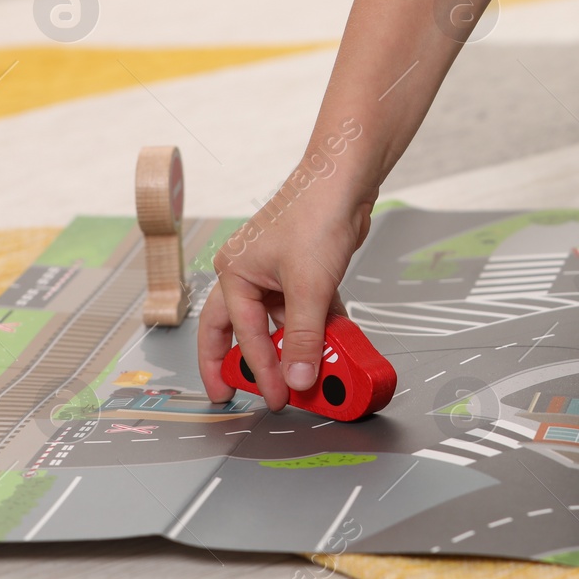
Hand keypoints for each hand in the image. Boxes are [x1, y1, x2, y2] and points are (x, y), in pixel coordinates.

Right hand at [197, 163, 375, 410]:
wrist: (345, 180)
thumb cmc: (315, 215)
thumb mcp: (309, 287)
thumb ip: (302, 338)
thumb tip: (296, 378)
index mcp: (234, 274)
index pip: (244, 336)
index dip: (260, 371)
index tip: (274, 398)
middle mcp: (248, 273)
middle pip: (238, 330)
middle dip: (240, 364)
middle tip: (236, 394)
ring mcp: (275, 272)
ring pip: (277, 322)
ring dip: (291, 346)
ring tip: (303, 376)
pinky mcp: (302, 270)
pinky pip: (303, 309)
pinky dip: (316, 327)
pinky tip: (330, 344)